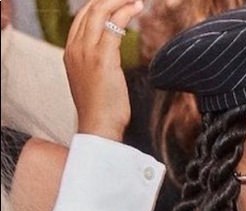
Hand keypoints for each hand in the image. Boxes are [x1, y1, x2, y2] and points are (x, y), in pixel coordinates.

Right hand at [64, 0, 143, 140]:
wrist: (98, 126)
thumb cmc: (101, 110)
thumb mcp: (91, 81)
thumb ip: (95, 65)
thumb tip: (109, 60)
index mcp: (70, 51)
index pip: (82, 18)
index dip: (99, 5)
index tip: (116, 2)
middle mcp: (75, 47)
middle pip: (90, 10)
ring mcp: (87, 51)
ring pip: (101, 13)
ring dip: (119, 2)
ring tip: (135, 0)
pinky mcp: (103, 58)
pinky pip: (114, 26)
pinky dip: (126, 12)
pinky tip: (137, 8)